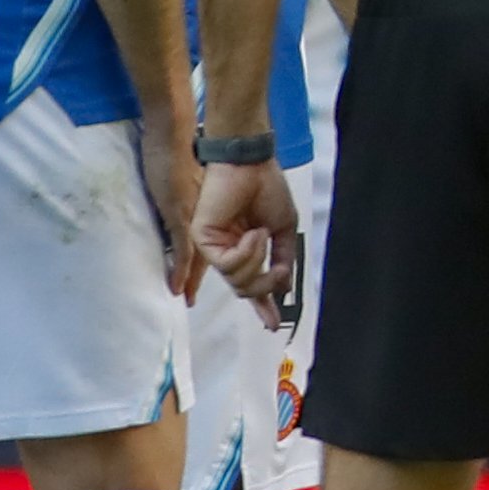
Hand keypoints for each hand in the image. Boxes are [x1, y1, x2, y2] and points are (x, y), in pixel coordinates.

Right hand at [137, 120, 207, 303]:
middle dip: (200, 276)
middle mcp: (202, 216)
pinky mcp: (179, 216)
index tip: (196, 278)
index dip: (203, 260)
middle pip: (206, 253)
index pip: (206, 240)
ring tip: (187, 298)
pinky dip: (181, 270)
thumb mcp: (188, 175)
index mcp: (203, 208)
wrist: (174, 136)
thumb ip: (188, 189)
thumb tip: (180, 195)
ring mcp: (191, 218)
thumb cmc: (178, 149)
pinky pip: (183, 251)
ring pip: (198, 257)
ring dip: (192, 279)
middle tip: (192, 298)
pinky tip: (178, 287)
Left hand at [192, 156, 300, 317]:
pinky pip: (228, 265)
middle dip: (267, 284)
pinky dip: (248, 252)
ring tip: (262, 234)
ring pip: (237, 281)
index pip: (252, 283)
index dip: (264, 305)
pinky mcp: (203, 240)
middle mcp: (227, 251)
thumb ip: (283, 259)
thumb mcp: (284, 229)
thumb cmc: (267, 188)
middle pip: (245, 289)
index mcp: (245, 249)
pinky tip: (253, 233)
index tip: (273, 324)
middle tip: (279, 270)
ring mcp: (214, 247)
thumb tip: (285, 287)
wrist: (252, 164)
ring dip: (258, 262)